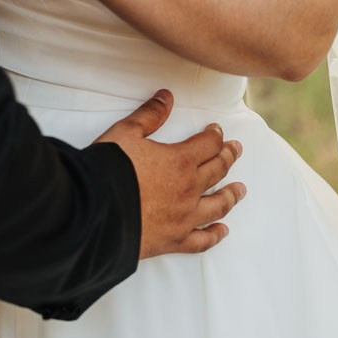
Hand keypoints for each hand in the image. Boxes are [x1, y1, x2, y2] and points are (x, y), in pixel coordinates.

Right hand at [95, 90, 244, 258]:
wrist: (96, 212)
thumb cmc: (110, 170)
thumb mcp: (127, 132)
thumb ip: (150, 114)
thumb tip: (167, 96)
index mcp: (180, 160)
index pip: (208, 144)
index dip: (215, 135)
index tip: (218, 131)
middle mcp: (189, 189)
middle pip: (217, 170)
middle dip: (228, 157)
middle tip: (236, 150)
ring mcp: (184, 217)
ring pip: (217, 205)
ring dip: (231, 195)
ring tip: (240, 190)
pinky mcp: (174, 240)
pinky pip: (201, 240)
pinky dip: (215, 235)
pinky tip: (222, 231)